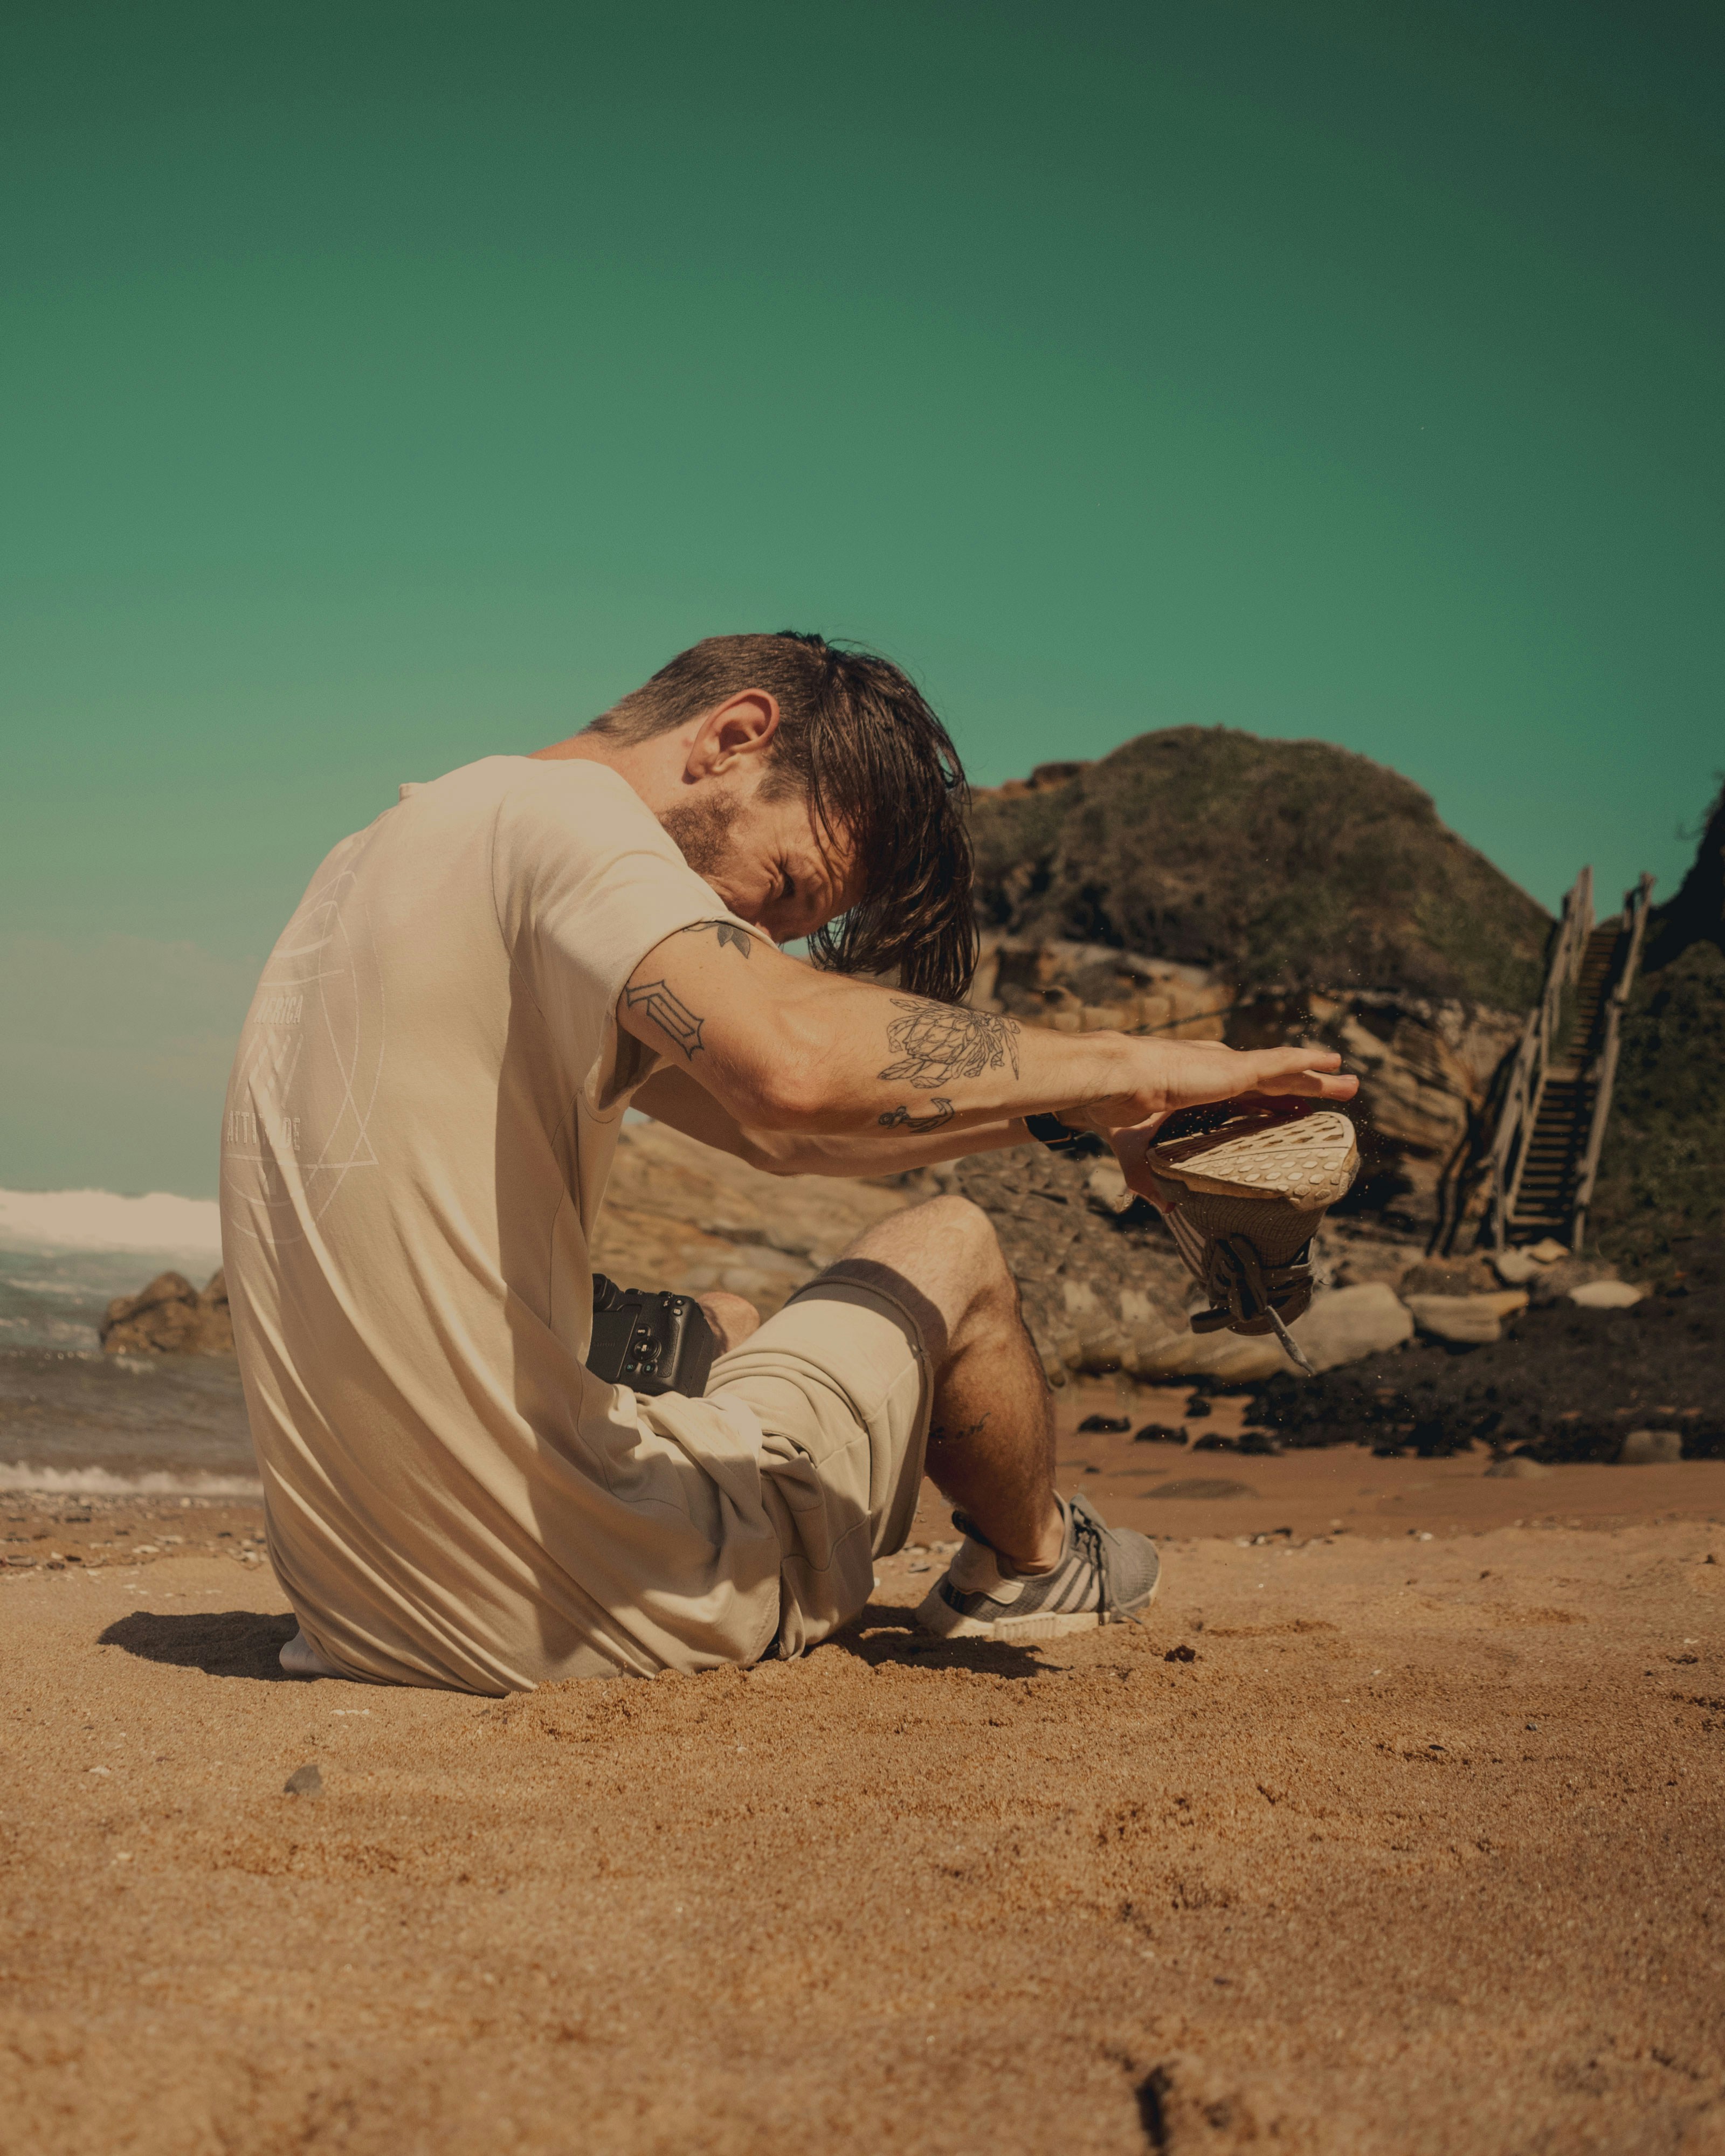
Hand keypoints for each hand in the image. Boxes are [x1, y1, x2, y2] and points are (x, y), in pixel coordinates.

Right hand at [1069, 1045, 1357, 1208]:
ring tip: (1349, 1081)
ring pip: (1287, 1072)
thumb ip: (1152, 1181)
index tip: (1296, 1114)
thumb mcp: (1139, 1154)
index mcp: (1202, 1091)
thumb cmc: (1121, 1113)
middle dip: (1307, 1089)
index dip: (1273, 1105)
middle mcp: (1221, 1074)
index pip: (1247, 1097)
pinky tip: (1332, 1061)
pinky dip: (1309, 1061)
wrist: (1116, 1086)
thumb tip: (1168, 1208)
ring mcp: (1231, 1068)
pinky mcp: (1236, 1067)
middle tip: (1338, 1094)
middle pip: (1276, 1083)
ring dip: (1319, 1077)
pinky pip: (1283, 1063)